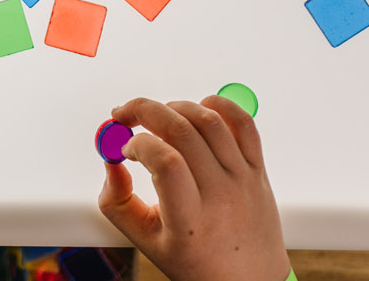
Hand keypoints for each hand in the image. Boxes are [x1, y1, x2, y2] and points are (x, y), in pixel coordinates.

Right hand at [99, 97, 290, 280]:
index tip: (125, 149)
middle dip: (144, 110)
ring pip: (209, 121)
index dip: (137, 144)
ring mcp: (243, 179)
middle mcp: (221, 195)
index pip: (166, 162)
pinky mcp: (258, 170)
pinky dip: (220, 104)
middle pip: (183, 131)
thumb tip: (111, 160)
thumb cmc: (198, 264)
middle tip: (125, 114)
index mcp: (190, 220)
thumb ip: (117, 202)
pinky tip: (198, 108)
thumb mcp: (146, 241)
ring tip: (157, 116)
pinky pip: (245, 124)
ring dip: (174, 106)